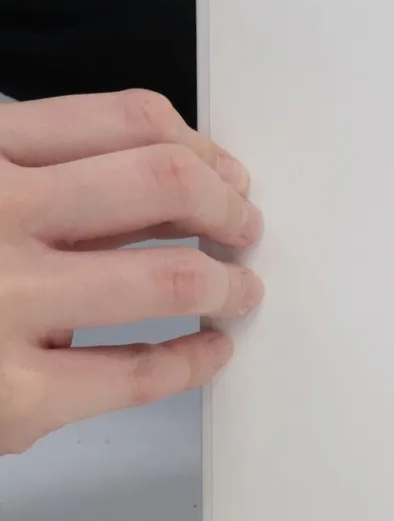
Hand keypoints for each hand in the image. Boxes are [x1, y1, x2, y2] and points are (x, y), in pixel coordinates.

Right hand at [1, 91, 262, 455]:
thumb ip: (28, 169)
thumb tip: (164, 175)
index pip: (129, 120)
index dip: (199, 146)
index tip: (221, 171)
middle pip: (167, 184)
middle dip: (226, 205)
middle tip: (242, 226)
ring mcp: (1, 306)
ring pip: (170, 276)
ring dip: (226, 282)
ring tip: (237, 290)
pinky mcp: (9, 400)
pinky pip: (135, 374)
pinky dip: (191, 362)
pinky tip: (206, 352)